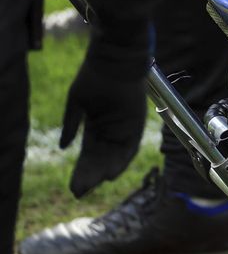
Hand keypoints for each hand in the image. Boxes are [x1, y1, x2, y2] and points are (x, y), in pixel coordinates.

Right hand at [60, 23, 149, 197]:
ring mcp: (126, 128)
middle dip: (90, 176)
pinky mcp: (137, 123)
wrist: (115, 61)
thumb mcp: (77, 103)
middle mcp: (113, 131)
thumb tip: (64, 147)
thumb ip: (72, 126)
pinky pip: (130, 147)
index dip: (82, 171)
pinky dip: (122, 161)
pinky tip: (111, 173)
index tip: (73, 187)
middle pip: (102, 160)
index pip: (89, 155)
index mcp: (97, 126)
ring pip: (115, 157)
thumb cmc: (94, 77)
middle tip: (79, 192)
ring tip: (92, 186)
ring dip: (104, 172)